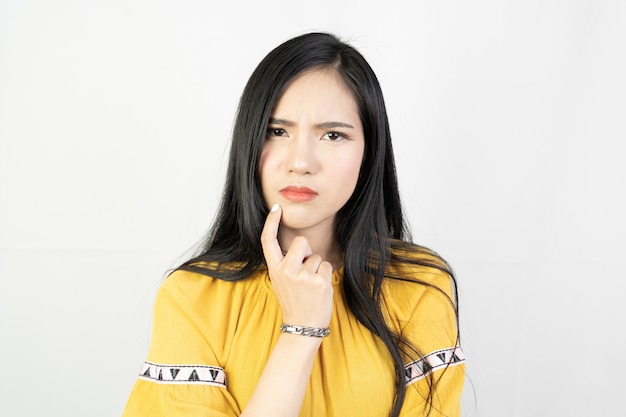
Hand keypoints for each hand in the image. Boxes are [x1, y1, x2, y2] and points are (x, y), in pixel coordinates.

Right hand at [261, 204, 332, 328]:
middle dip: (306, 251)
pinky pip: (326, 266)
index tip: (276, 208)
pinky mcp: (318, 281)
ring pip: (316, 256)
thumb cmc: (295, 302)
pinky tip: (319, 290)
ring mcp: (302, 276)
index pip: (268, 240)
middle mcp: (286, 270)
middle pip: (300, 242)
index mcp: (274, 269)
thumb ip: (286, 263)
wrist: (302, 326)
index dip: (271, 222)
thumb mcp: (281, 281)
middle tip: (304, 272)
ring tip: (311, 286)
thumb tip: (299, 244)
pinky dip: (325, 275)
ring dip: (317, 268)